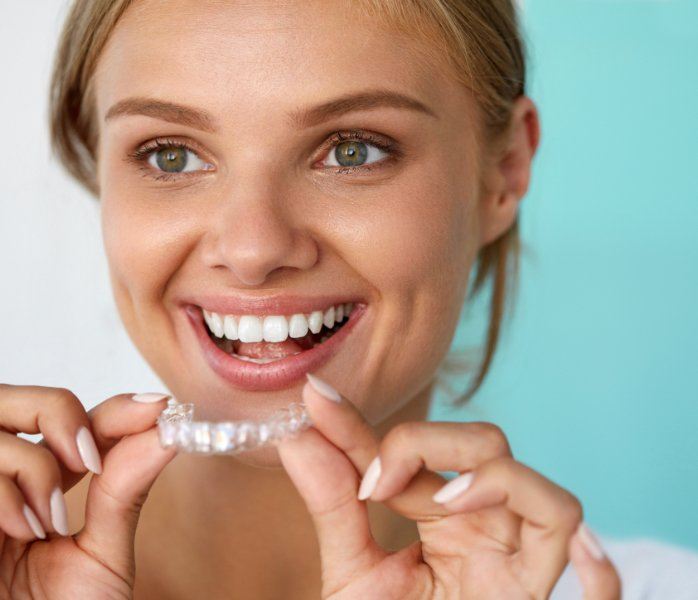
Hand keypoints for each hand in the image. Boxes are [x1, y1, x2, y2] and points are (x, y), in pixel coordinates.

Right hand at [0, 384, 175, 598]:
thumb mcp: (100, 556)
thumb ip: (126, 492)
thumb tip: (168, 433)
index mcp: (43, 486)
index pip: (76, 418)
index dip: (115, 406)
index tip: (157, 409)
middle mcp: (3, 481)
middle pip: (19, 399)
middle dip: (59, 414)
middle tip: (88, 459)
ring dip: (33, 466)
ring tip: (50, 523)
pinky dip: (5, 492)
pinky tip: (22, 533)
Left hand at [278, 375, 621, 599]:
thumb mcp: (351, 575)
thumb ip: (333, 507)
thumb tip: (296, 438)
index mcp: (443, 515)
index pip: (413, 447)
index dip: (363, 425)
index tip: (317, 403)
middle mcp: (486, 529)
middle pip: (489, 446)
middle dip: (431, 441)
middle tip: (375, 484)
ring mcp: (517, 567)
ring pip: (549, 499)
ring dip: (500, 480)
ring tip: (444, 504)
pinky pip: (600, 583)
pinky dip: (595, 564)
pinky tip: (570, 552)